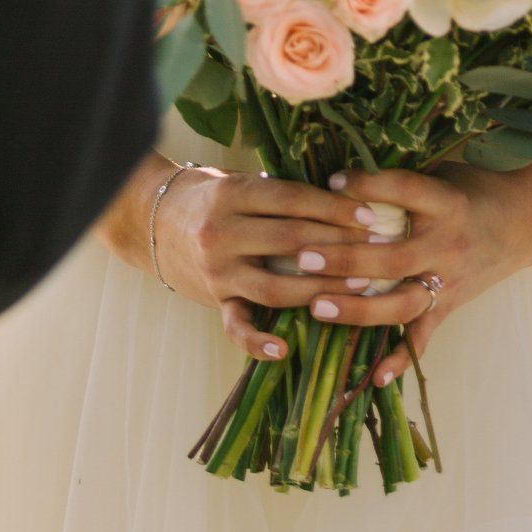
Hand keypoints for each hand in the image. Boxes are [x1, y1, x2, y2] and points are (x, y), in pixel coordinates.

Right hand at [149, 164, 439, 366]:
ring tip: (358, 288)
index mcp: (233, 195)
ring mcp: (218, 270)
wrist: (152, 221)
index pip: (292, 200)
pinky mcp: (213, 299)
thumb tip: (344, 195)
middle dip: (340, 247)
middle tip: (379, 251)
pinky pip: (236, 326)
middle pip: (290, 241)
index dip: (333, 208)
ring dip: (320, 289)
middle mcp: (223, 233)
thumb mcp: (239, 181)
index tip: (369, 216)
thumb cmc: (210, 196)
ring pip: (275, 286)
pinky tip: (284, 350)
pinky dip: (257, 342)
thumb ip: (279, 192)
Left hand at [318, 163, 531, 386]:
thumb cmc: (472, 189)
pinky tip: (375, 378)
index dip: (368, 186)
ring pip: (402, 303)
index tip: (333, 182)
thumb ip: (401, 179)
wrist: (522, 223)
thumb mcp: (443, 172)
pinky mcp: (449, 307)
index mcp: (446, 203)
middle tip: (304, 255)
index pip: (404, 191)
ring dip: (358, 308)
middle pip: (394, 258)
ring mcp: (449, 282)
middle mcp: (447, 246)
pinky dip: (400, 359)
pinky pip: (422, 337)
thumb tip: (344, 172)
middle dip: (347, 258)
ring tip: (317, 305)